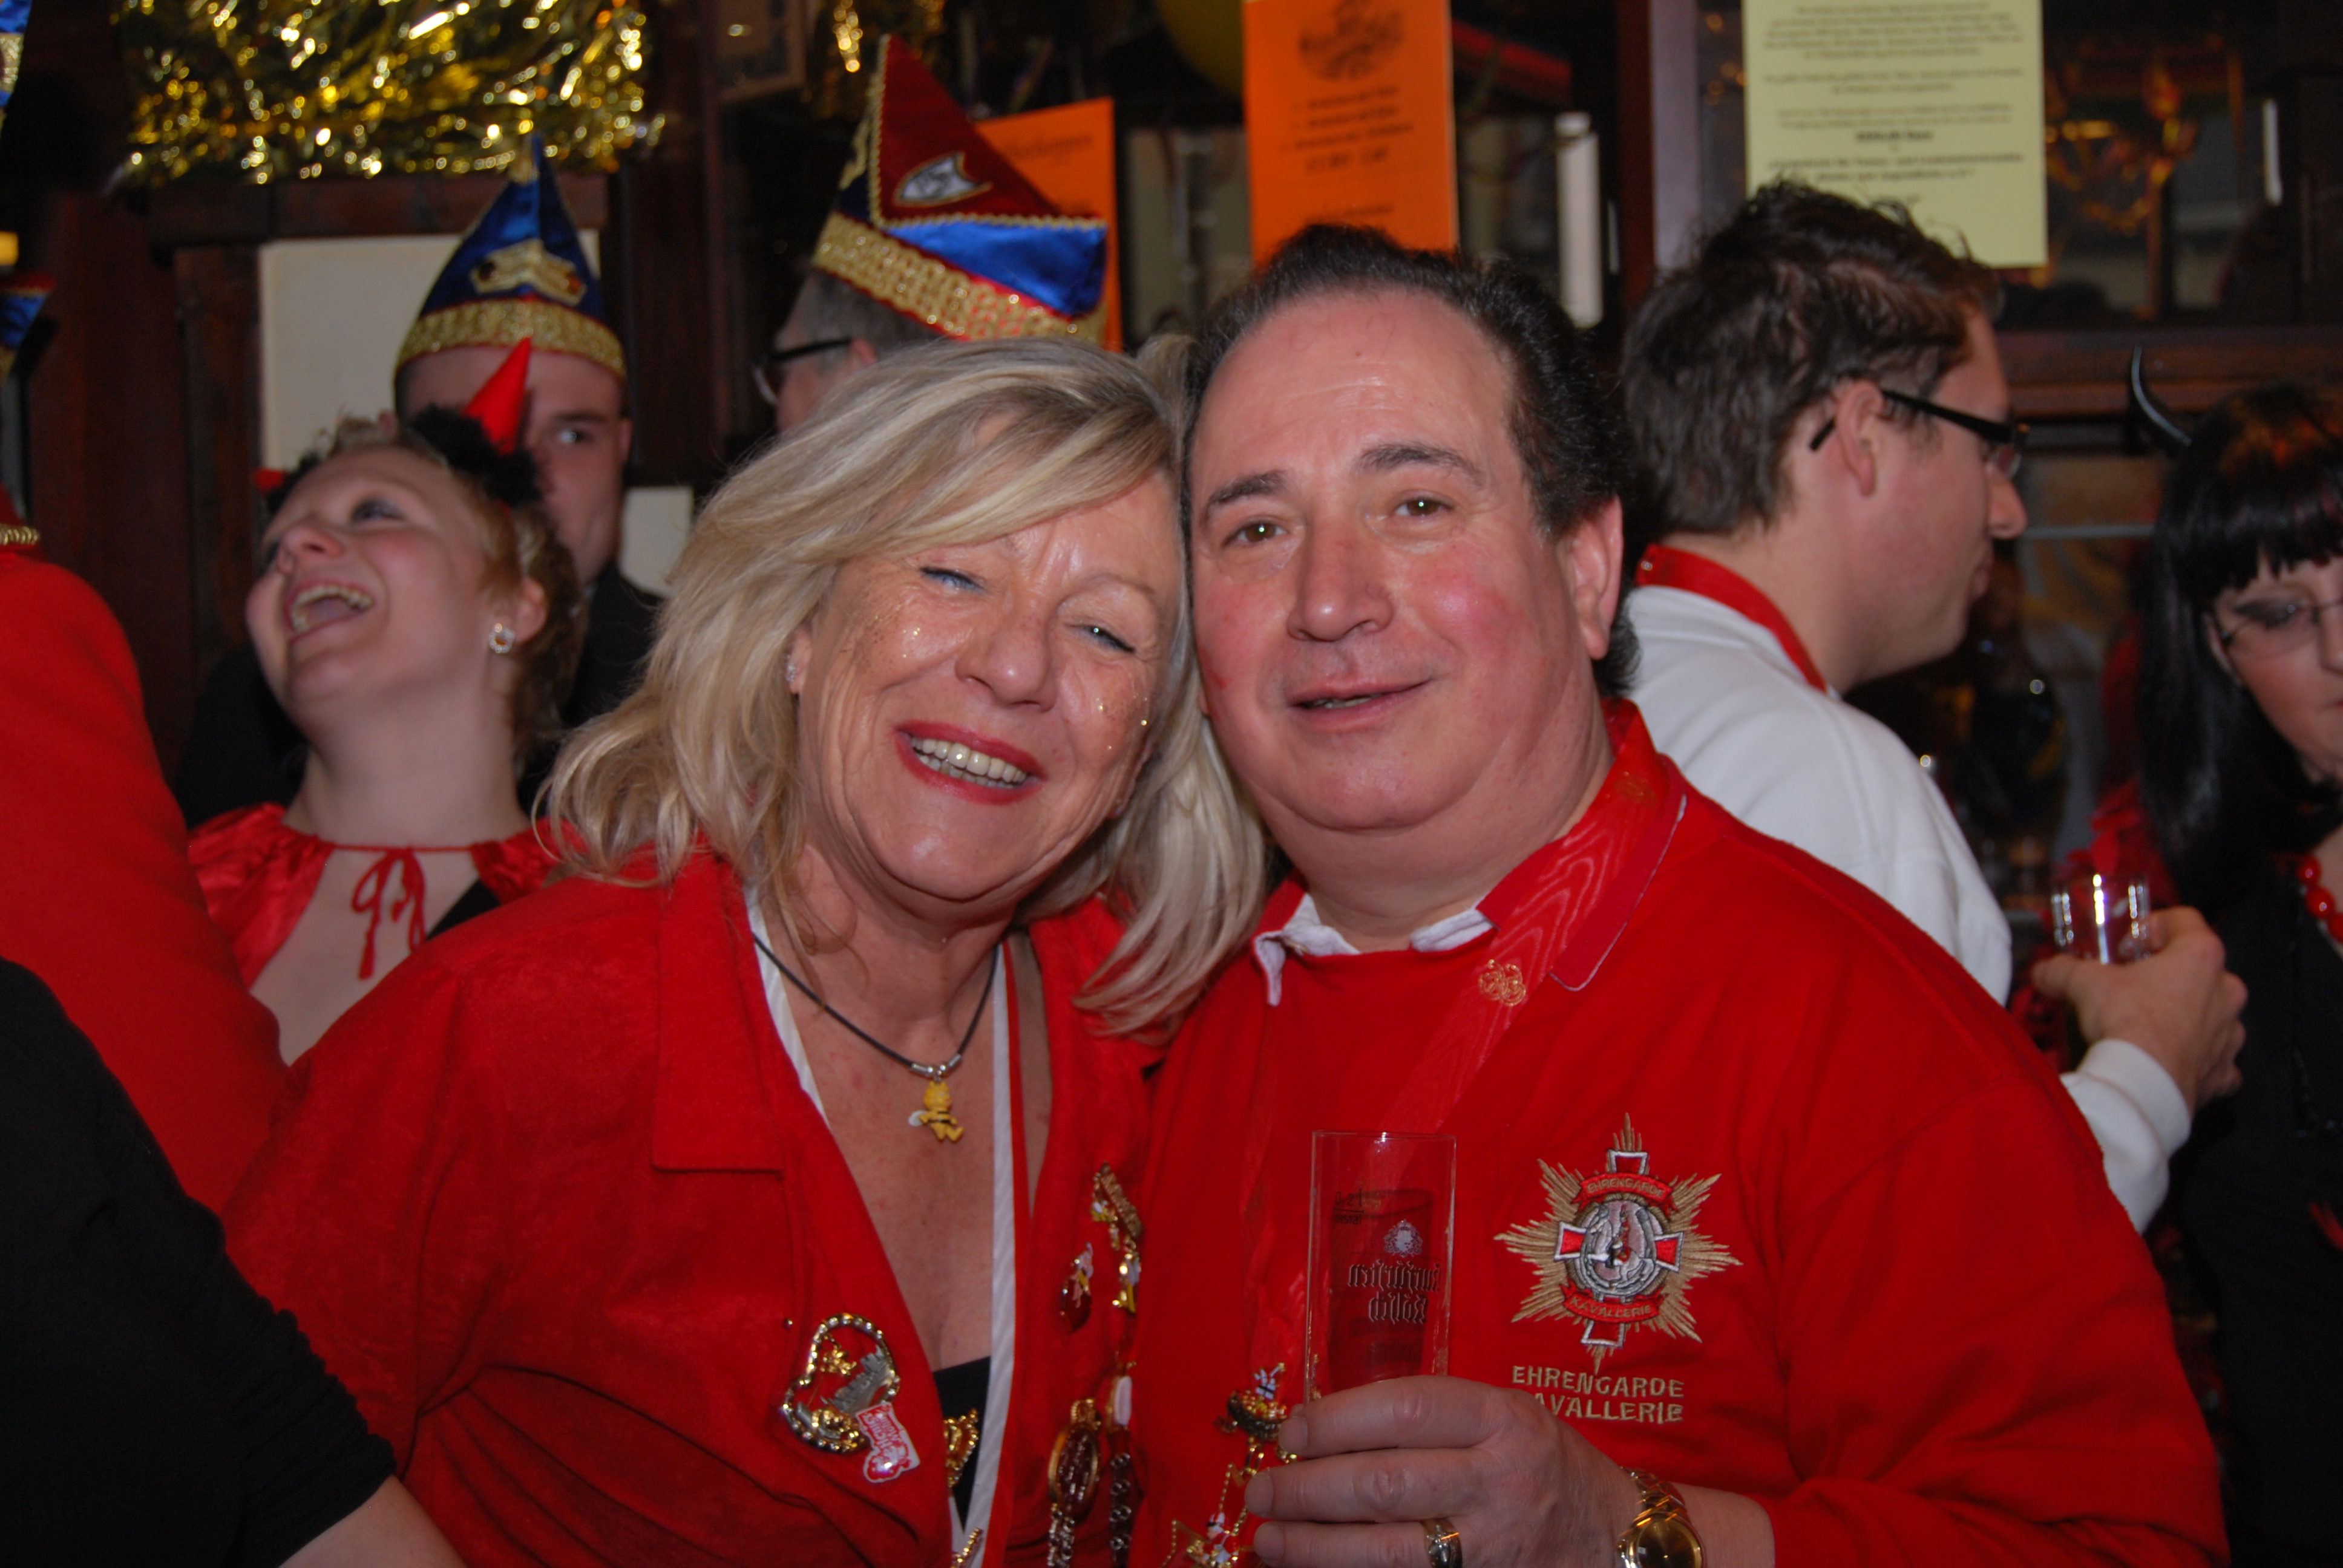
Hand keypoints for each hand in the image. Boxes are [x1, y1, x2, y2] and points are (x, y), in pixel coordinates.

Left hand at [1241, 1376, 1638, 1567]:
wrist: (1616, 1538)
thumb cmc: (1542, 1464)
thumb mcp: (1503, 1417)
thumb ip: (1428, 1418)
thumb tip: (1321, 1427)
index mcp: (1503, 1419)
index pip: (1406, 1409)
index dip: (1336, 1419)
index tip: (1289, 1433)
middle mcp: (1500, 1481)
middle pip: (1385, 1483)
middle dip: (1308, 1489)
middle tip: (1261, 1491)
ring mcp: (1492, 1545)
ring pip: (1385, 1551)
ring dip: (1315, 1547)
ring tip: (1268, 1539)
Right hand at [2032, 906, 2245, 1113]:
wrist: (2142, 1083)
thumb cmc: (2127, 1022)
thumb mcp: (2084, 983)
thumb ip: (2063, 970)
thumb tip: (2043, 971)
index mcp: (2200, 956)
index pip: (2185, 920)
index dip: (2155, 926)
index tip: (2133, 944)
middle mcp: (2226, 990)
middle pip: (2201, 969)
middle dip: (2170, 975)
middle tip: (2136, 986)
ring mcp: (2230, 1032)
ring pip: (2212, 1015)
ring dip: (2187, 1017)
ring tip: (2149, 1027)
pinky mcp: (2224, 1070)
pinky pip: (2215, 1059)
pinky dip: (2196, 1058)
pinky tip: (2170, 1061)